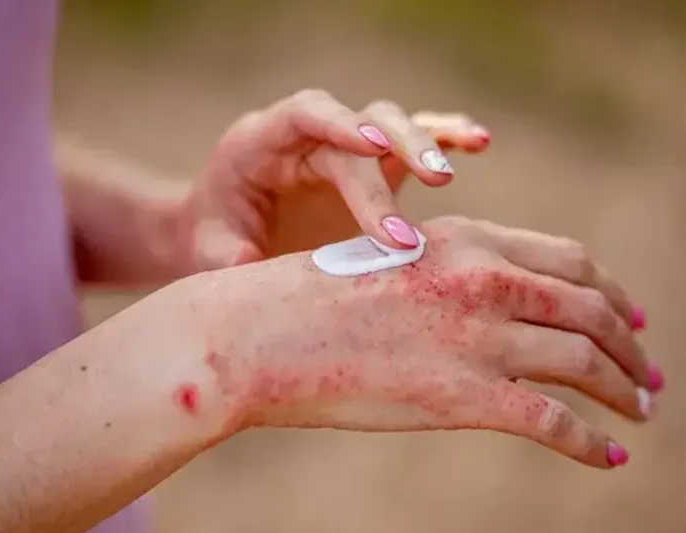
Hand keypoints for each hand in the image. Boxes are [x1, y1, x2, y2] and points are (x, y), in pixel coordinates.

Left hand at [180, 90, 489, 268]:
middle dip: (399, 148)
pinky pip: (410, 142)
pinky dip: (442, 137)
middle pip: (361, 122)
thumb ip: (225, 257)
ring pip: (392, 125)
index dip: (338, 123)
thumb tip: (252, 265)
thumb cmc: (218, 236)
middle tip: (437, 182)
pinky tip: (475, 142)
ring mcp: (344, 147)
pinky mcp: (372, 166)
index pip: (304, 115)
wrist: (228, 230)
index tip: (372, 148)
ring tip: (466, 151)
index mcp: (261, 142)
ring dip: (429, 138)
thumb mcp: (209, 250)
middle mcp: (308, 136)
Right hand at [185, 216, 662, 468]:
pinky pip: (553, 422)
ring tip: (641, 409)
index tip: (628, 314)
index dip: (609, 290)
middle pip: (592, 307)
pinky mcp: (463, 397)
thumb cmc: (310, 299)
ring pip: (586, 360)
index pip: (568, 260)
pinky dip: (590, 442)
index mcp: (466, 241)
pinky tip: (608, 456)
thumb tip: (483, 305)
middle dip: (630, 341)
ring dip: (626, 388)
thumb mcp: (393, 265)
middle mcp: (483, 280)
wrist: (257, 333)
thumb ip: (445, 275)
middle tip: (648, 369)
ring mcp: (477, 338)